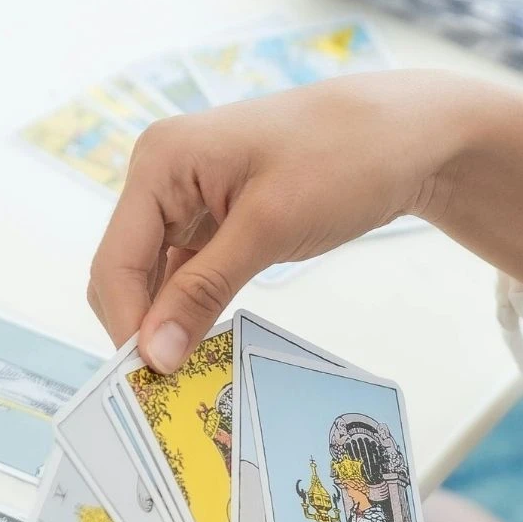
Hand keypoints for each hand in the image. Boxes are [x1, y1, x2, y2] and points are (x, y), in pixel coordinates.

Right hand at [88, 71, 482, 372]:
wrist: (405, 134)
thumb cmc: (341, 158)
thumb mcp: (268, 229)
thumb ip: (203, 291)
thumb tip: (153, 354)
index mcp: (160, 160)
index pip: (117, 259)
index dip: (127, 324)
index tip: (150, 382)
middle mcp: (162, 174)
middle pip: (125, 269)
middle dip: (141, 325)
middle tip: (168, 387)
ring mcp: (187, 194)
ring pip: (154, 275)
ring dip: (166, 321)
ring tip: (187, 375)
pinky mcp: (215, 215)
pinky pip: (186, 270)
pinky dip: (192, 306)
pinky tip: (206, 342)